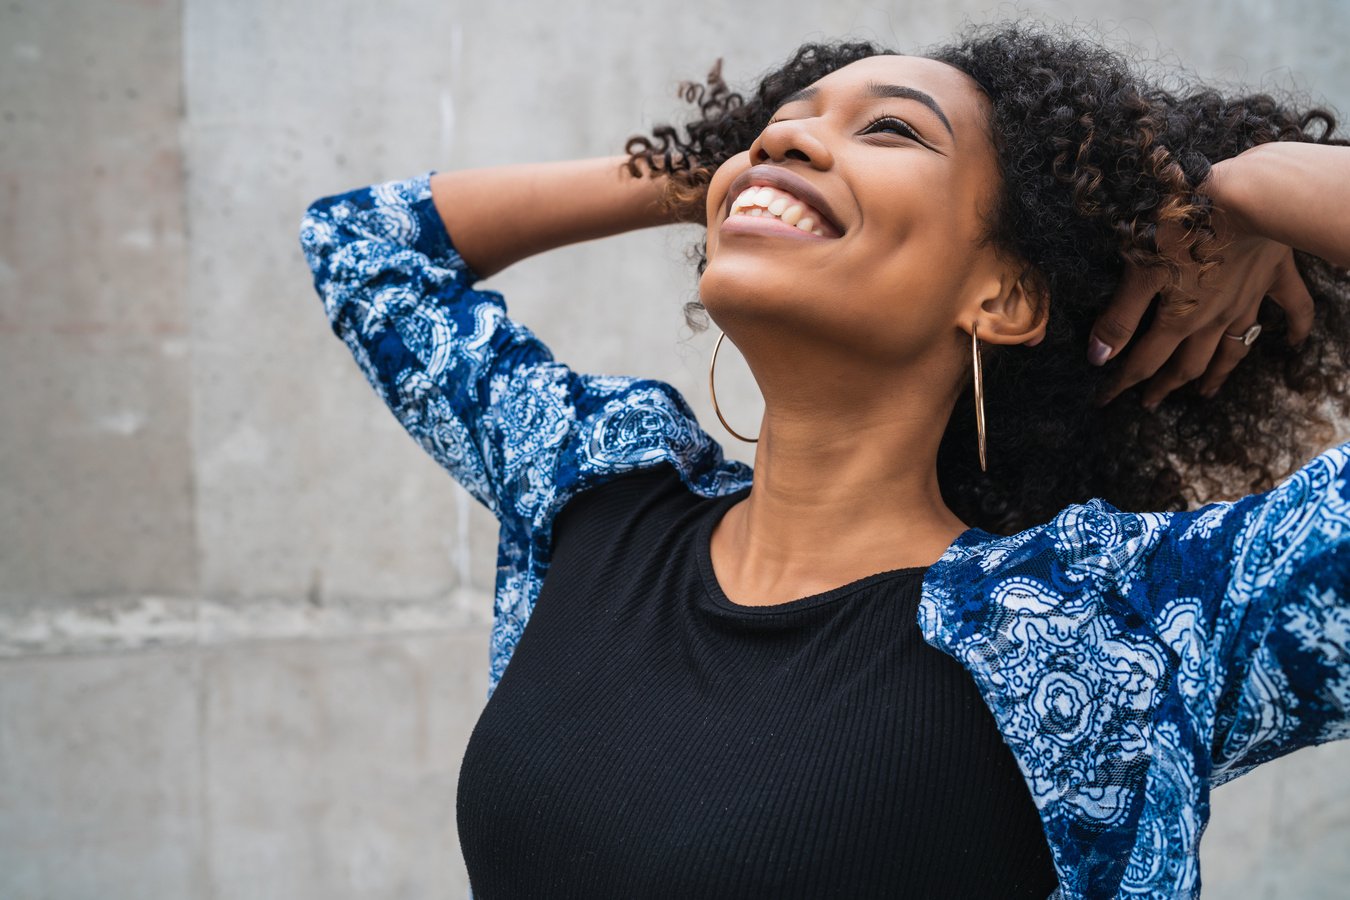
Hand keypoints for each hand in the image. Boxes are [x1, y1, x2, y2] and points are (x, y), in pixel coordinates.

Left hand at [1087, 167, 1314, 408]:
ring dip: (1219, 373)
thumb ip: (1120, 318)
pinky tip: (1293, 343)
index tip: (1104, 400)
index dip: (1122, 383)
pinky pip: (1292, 307)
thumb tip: (1099, 360)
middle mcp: (1214, 317)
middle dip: (1166, 385)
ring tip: (1206, 393)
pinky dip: (1295, 328)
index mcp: (1179, 318)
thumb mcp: (1137, 270)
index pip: (1144, 362)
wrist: (1246, 196)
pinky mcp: (1274, 274)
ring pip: (1234, 348)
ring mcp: (1248, 298)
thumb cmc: (1181, 226)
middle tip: (1151, 402)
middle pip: (1188, 363)